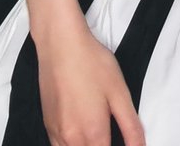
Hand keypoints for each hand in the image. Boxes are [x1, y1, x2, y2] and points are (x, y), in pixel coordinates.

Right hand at [37, 24, 144, 145]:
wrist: (61, 44)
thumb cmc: (91, 63)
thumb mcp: (120, 93)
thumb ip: (131, 127)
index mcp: (93, 133)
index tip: (123, 144)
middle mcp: (72, 139)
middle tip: (110, 137)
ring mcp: (56, 133)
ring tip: (98, 137)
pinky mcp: (47, 125)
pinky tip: (81, 133)